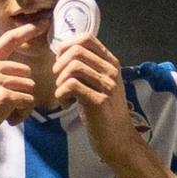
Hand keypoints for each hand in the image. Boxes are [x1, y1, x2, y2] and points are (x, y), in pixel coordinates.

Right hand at [0, 20, 47, 153]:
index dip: (27, 30)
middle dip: (21, 90)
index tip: (42, 23)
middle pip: (26, 72)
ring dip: (22, 104)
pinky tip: (7, 120)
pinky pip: (28, 102)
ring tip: (5, 114)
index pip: (9, 39)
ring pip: (29, 89)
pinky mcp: (4, 96)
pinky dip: (22, 114)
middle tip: (6, 105)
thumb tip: (16, 74)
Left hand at [52, 33, 139, 161]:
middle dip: (59, 64)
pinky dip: (61, 94)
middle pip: (77, 51)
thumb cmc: (104, 112)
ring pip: (73, 67)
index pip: (86, 38)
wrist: (118, 139)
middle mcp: (111, 71)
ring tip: (64, 94)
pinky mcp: (99, 101)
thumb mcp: (99, 84)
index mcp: (110, 63)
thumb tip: (63, 52)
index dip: (66, 45)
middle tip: (59, 80)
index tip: (60, 61)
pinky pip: (71, 86)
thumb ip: (88, 68)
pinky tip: (66, 104)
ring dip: (60, 81)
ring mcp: (107, 86)